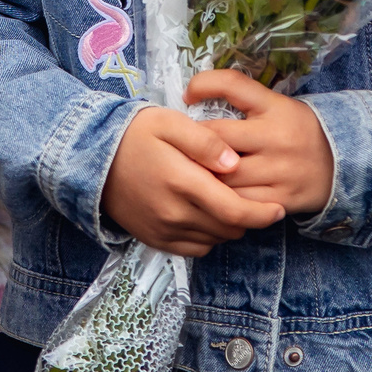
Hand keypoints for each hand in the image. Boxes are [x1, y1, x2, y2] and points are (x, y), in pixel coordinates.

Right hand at [101, 106, 285, 257]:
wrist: (92, 159)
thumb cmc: (134, 134)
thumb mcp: (169, 123)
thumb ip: (205, 142)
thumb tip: (235, 162)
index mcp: (182, 182)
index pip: (234, 210)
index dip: (262, 214)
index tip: (279, 209)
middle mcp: (174, 213)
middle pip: (228, 228)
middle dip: (248, 217)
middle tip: (255, 199)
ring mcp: (163, 230)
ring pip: (214, 239)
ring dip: (228, 226)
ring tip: (228, 202)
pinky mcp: (155, 239)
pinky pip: (194, 248)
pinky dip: (208, 236)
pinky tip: (205, 214)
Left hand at [188, 70, 334, 219]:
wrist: (341, 166)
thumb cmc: (296, 132)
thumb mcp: (277, 105)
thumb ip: (242, 99)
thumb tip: (193, 93)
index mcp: (275, 107)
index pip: (232, 84)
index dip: (202, 84)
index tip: (187, 95)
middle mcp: (277, 137)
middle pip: (217, 138)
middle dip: (191, 143)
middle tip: (177, 144)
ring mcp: (279, 170)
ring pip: (223, 175)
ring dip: (201, 175)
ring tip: (188, 171)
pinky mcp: (279, 199)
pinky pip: (238, 203)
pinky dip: (220, 199)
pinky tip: (212, 194)